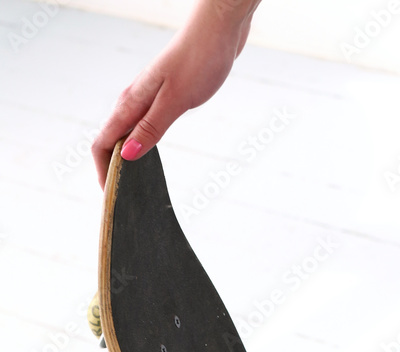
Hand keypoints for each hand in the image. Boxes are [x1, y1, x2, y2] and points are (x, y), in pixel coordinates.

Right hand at [92, 0, 259, 186]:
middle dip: (113, 169)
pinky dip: (142, 143)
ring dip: (127, 156)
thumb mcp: (176, 100)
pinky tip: (151, 153)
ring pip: (127, 131)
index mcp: (132, 101)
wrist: (219, 29)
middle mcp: (135, 99)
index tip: (111, 196)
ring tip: (136, 183)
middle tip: (125, 198)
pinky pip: (144, 124)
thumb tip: (128, 155)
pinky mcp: (165, 94)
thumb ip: (151, 128)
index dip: (103, 171)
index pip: (103, 142)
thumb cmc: (199, 59)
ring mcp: (149, 96)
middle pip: (111, 138)